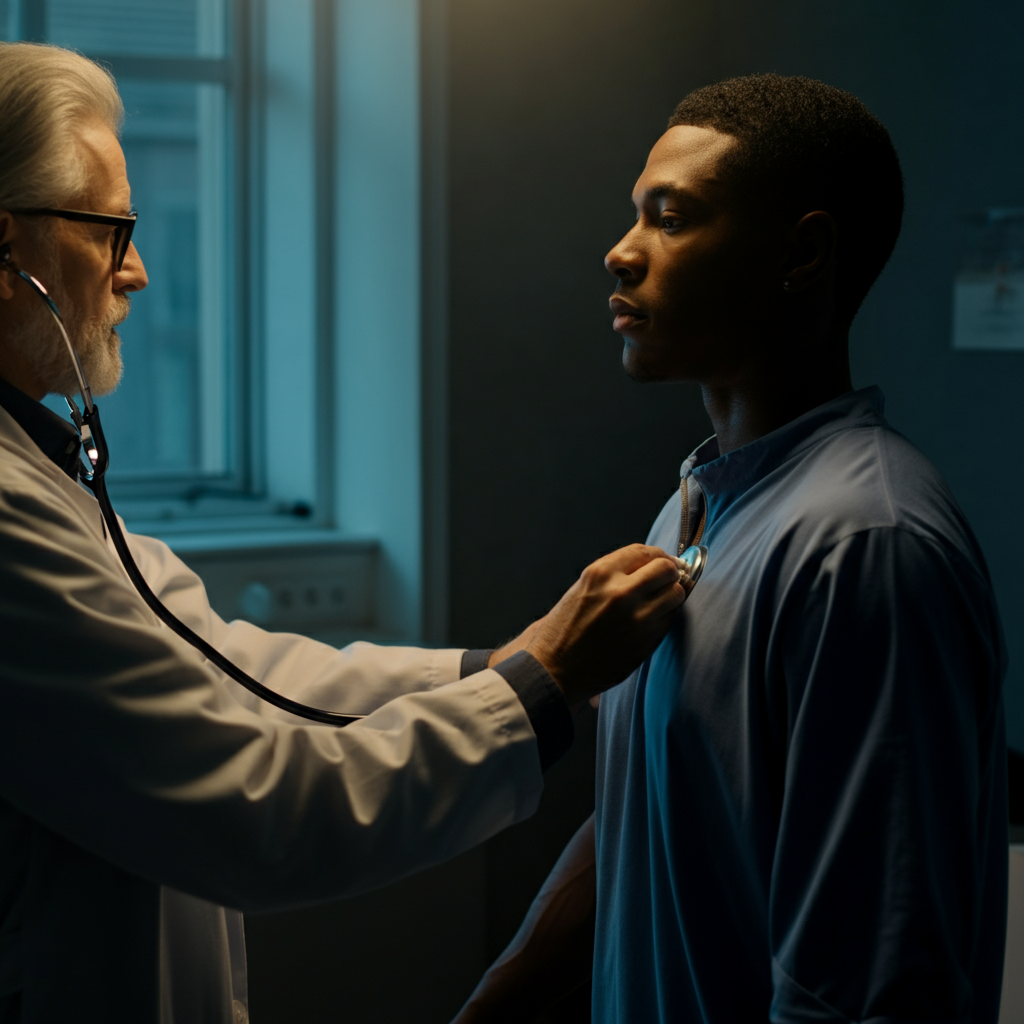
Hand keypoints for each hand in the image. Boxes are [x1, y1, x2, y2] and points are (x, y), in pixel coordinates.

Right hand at [520, 544, 683, 705]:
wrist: (554, 669)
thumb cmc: (563, 631)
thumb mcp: (581, 589)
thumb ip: (614, 575)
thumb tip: (650, 566)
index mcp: (600, 574)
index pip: (643, 551)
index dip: (658, 555)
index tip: (663, 561)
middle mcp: (620, 592)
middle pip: (665, 568)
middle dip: (671, 572)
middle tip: (670, 579)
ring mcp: (636, 618)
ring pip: (676, 593)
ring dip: (672, 594)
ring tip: (662, 601)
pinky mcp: (646, 641)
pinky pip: (670, 619)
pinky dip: (667, 616)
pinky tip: (654, 619)